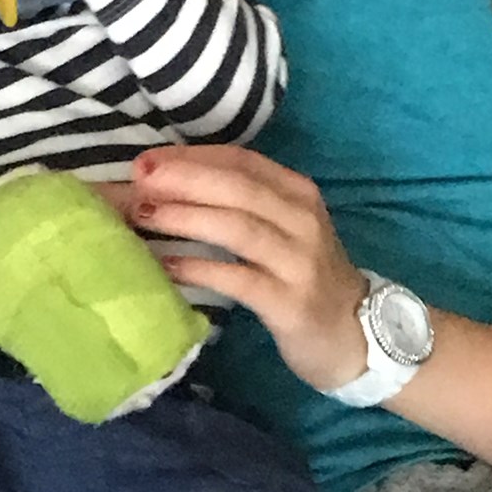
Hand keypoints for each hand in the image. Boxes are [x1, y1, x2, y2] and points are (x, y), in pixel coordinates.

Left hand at [132, 145, 368, 391]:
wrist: (353, 333)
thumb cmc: (303, 277)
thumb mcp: (282, 230)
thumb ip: (238, 206)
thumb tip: (166, 188)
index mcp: (297, 193)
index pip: (241, 161)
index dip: (191, 157)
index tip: (147, 161)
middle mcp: (302, 219)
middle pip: (238, 187)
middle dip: (184, 180)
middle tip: (138, 182)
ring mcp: (299, 261)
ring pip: (238, 228)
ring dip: (187, 217)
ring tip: (144, 216)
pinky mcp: (289, 303)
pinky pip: (238, 280)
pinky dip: (200, 269)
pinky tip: (167, 266)